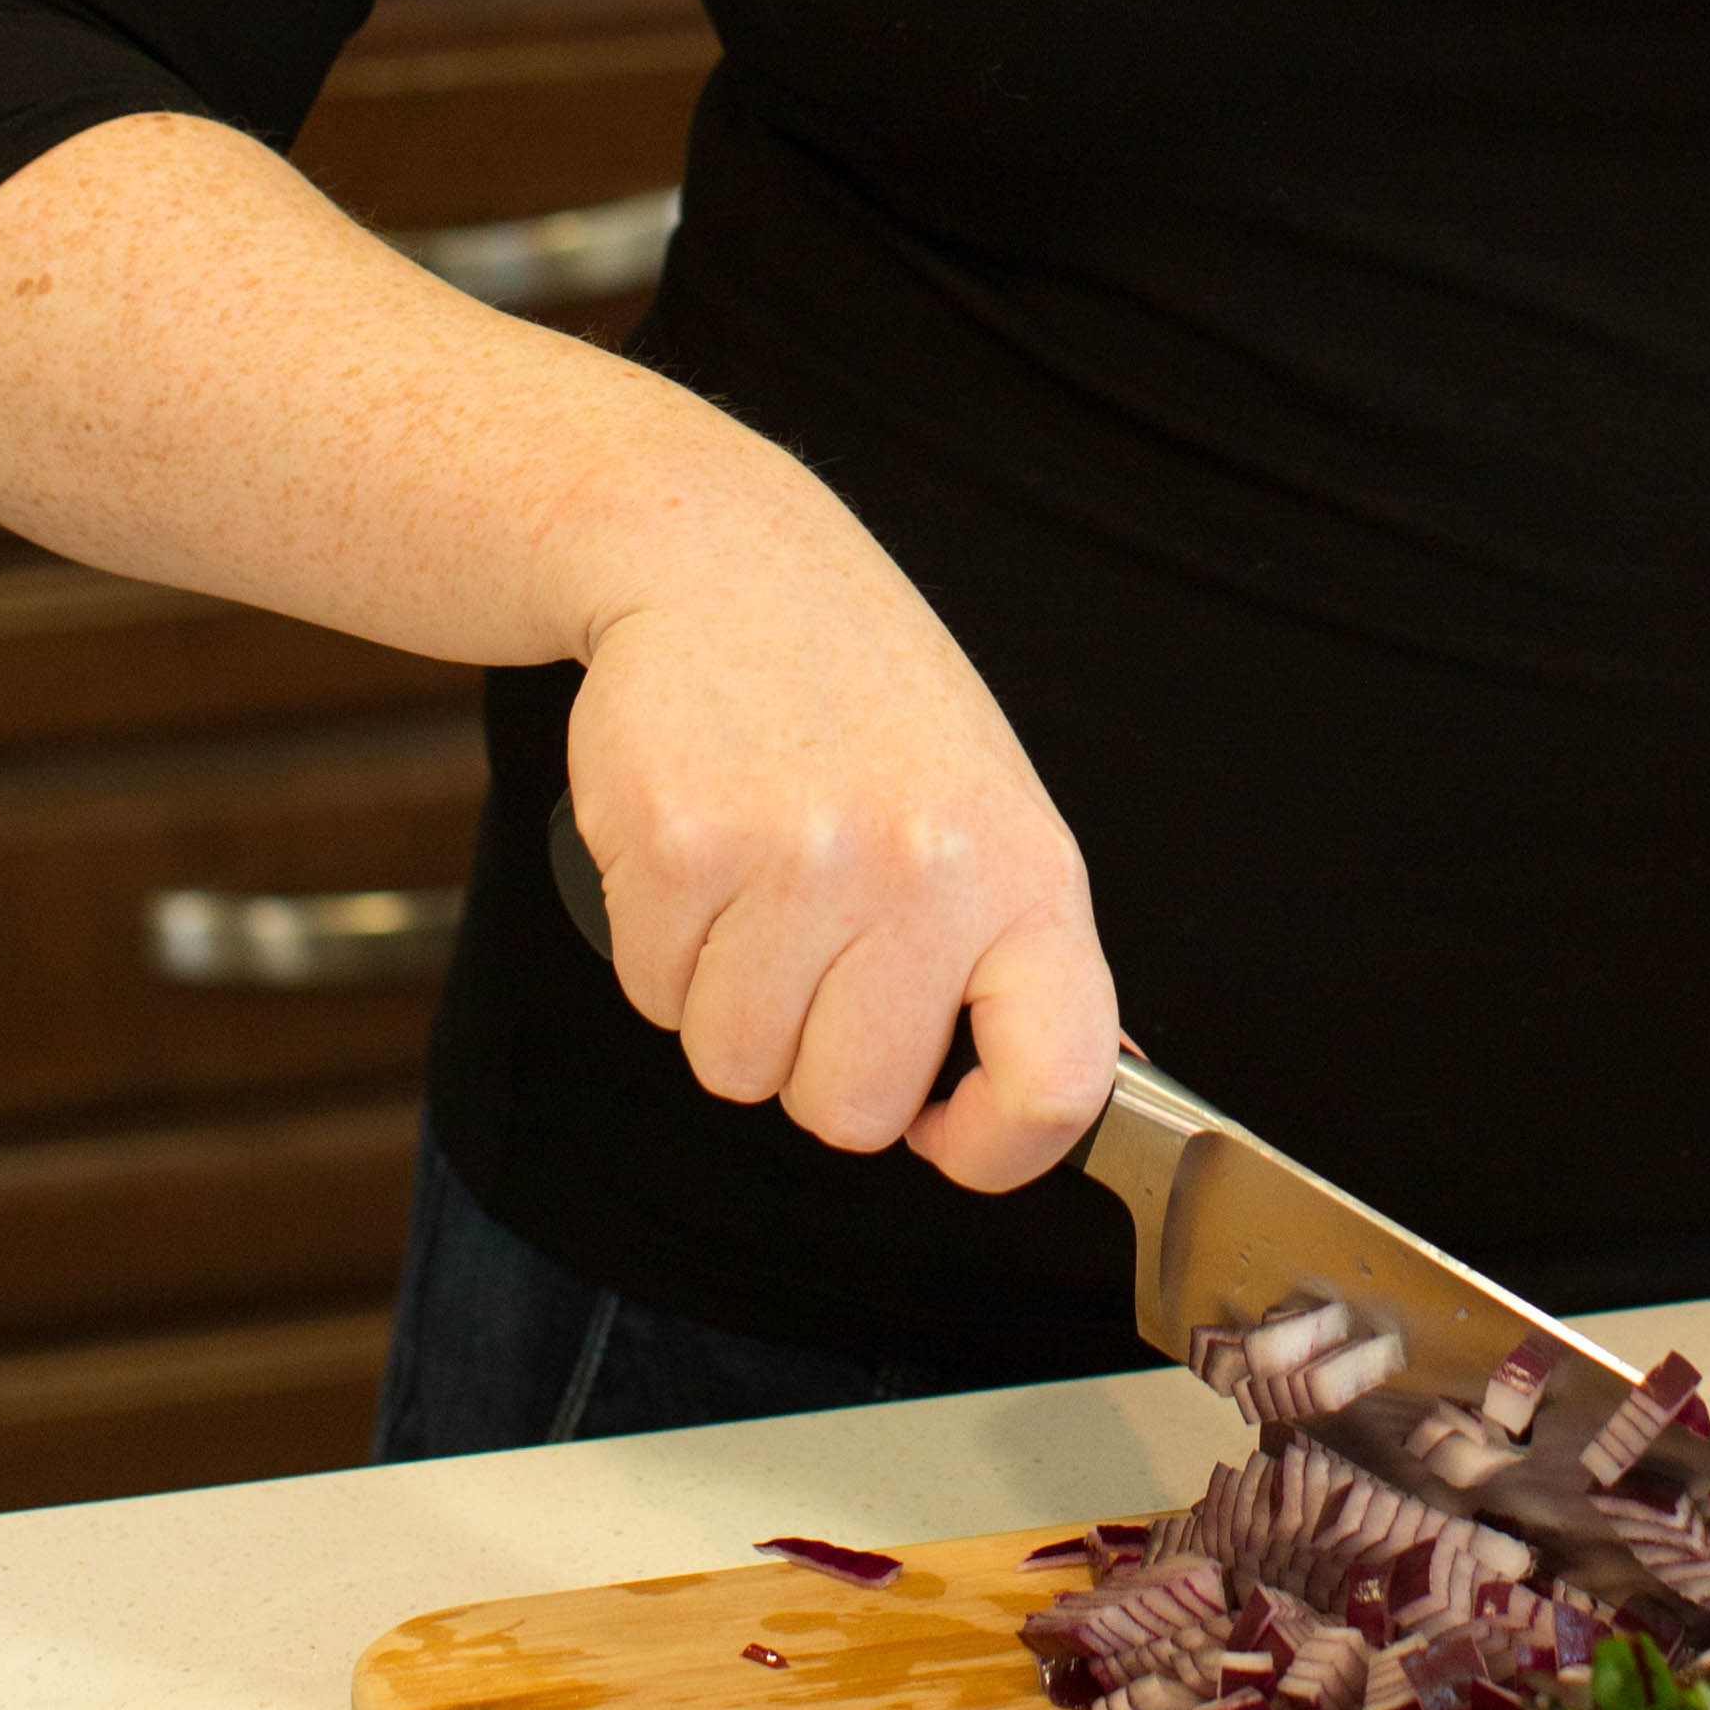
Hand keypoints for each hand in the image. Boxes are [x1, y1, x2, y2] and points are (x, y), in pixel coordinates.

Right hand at [563, 414, 1118, 1197]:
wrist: (728, 561)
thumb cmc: (866, 706)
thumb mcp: (985, 809)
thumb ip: (1010, 957)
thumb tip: (1042, 1112)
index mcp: (1027, 873)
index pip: (1057, 1086)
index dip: (997, 1149)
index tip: (948, 1128)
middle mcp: (927, 872)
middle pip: (853, 1115)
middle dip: (816, 1059)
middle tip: (816, 945)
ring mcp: (801, 861)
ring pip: (736, 1066)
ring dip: (728, 998)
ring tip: (757, 876)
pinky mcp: (681, 849)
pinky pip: (653, 997)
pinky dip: (660, 944)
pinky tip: (699, 843)